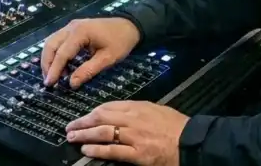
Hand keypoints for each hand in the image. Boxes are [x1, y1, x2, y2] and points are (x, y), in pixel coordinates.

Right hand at [40, 17, 139, 87]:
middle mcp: (72, 27)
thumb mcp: (107, 58)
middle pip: (51, 45)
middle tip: (49, 82)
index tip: (50, 84)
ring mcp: (71, 26)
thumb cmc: (120, 41)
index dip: (55, 70)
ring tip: (54, 76)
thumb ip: (88, 71)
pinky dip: (56, 53)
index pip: (62, 53)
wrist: (130, 25)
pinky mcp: (73, 28)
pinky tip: (62, 67)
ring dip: (50, 59)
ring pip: (52, 42)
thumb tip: (71, 84)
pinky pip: (58, 40)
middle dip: (47, 64)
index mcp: (80, 32)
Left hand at [66, 101, 188, 165]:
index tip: (83, 116)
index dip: (92, 112)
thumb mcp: (156, 110)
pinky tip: (87, 150)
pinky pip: (113, 151)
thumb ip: (138, 111)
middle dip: (83, 122)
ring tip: (73, 137)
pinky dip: (98, 150)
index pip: (108, 107)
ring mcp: (134, 137)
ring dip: (85, 135)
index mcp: (137, 107)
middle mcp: (133, 119)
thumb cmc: (176, 126)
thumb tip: (121, 113)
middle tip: (70, 127)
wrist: (190, 141)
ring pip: (103, 133)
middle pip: (101, 118)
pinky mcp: (137, 153)